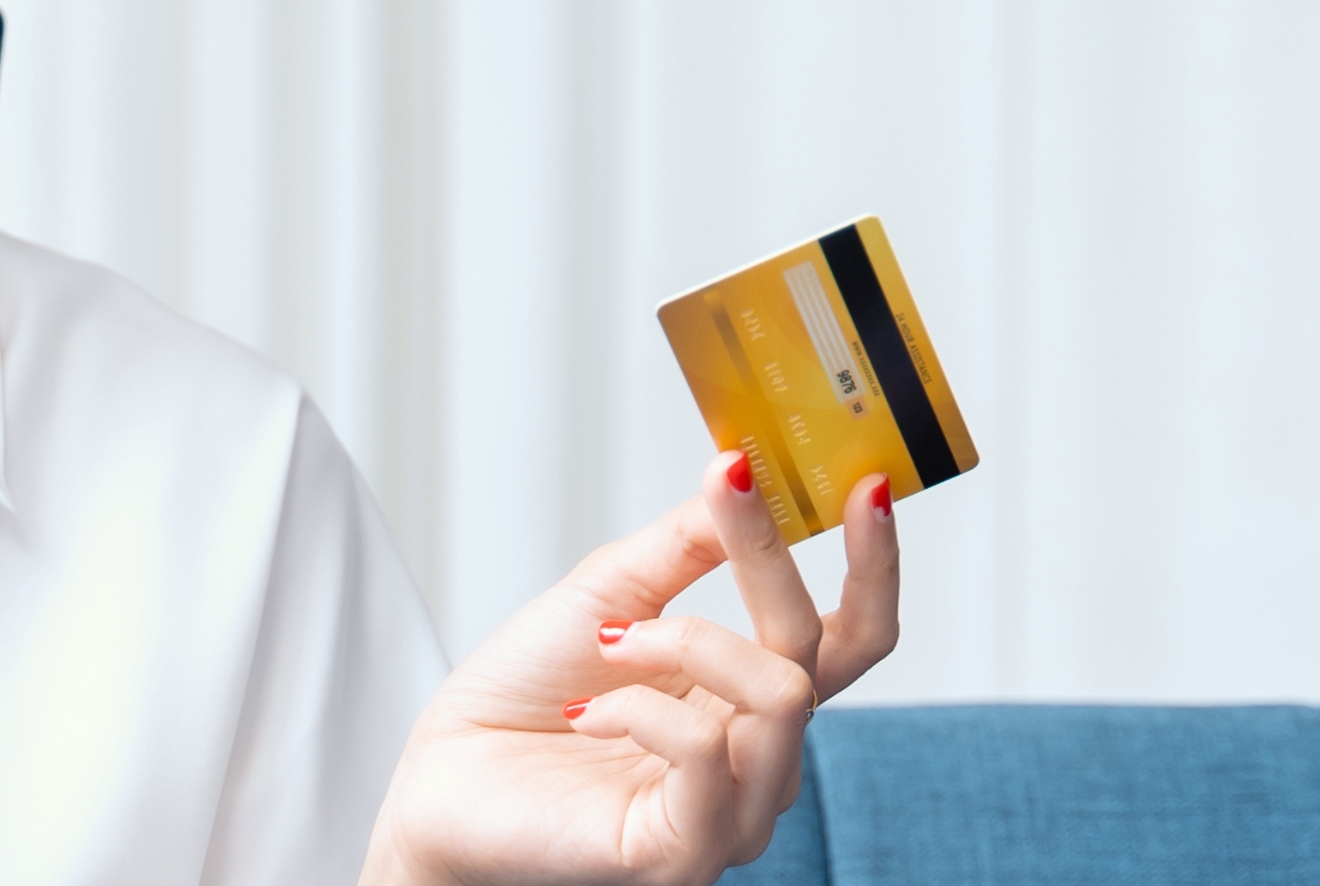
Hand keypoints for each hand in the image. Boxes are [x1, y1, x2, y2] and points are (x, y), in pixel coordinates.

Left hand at [364, 455, 902, 885]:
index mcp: (748, 700)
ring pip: (778, 696)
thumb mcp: (607, 596)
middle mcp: (758, 760)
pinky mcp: (686, 852)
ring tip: (606, 646)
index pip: (852, 639)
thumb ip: (684, 545)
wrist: (443, 781)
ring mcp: (731, 814)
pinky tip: (591, 713)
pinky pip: (704, 755)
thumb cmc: (522, 700)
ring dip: (685, 641)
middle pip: (818, 656)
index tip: (871, 481)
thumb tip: (744, 473)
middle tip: (729, 491)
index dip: (876, 565)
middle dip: (771, 561)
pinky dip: (641, 709)